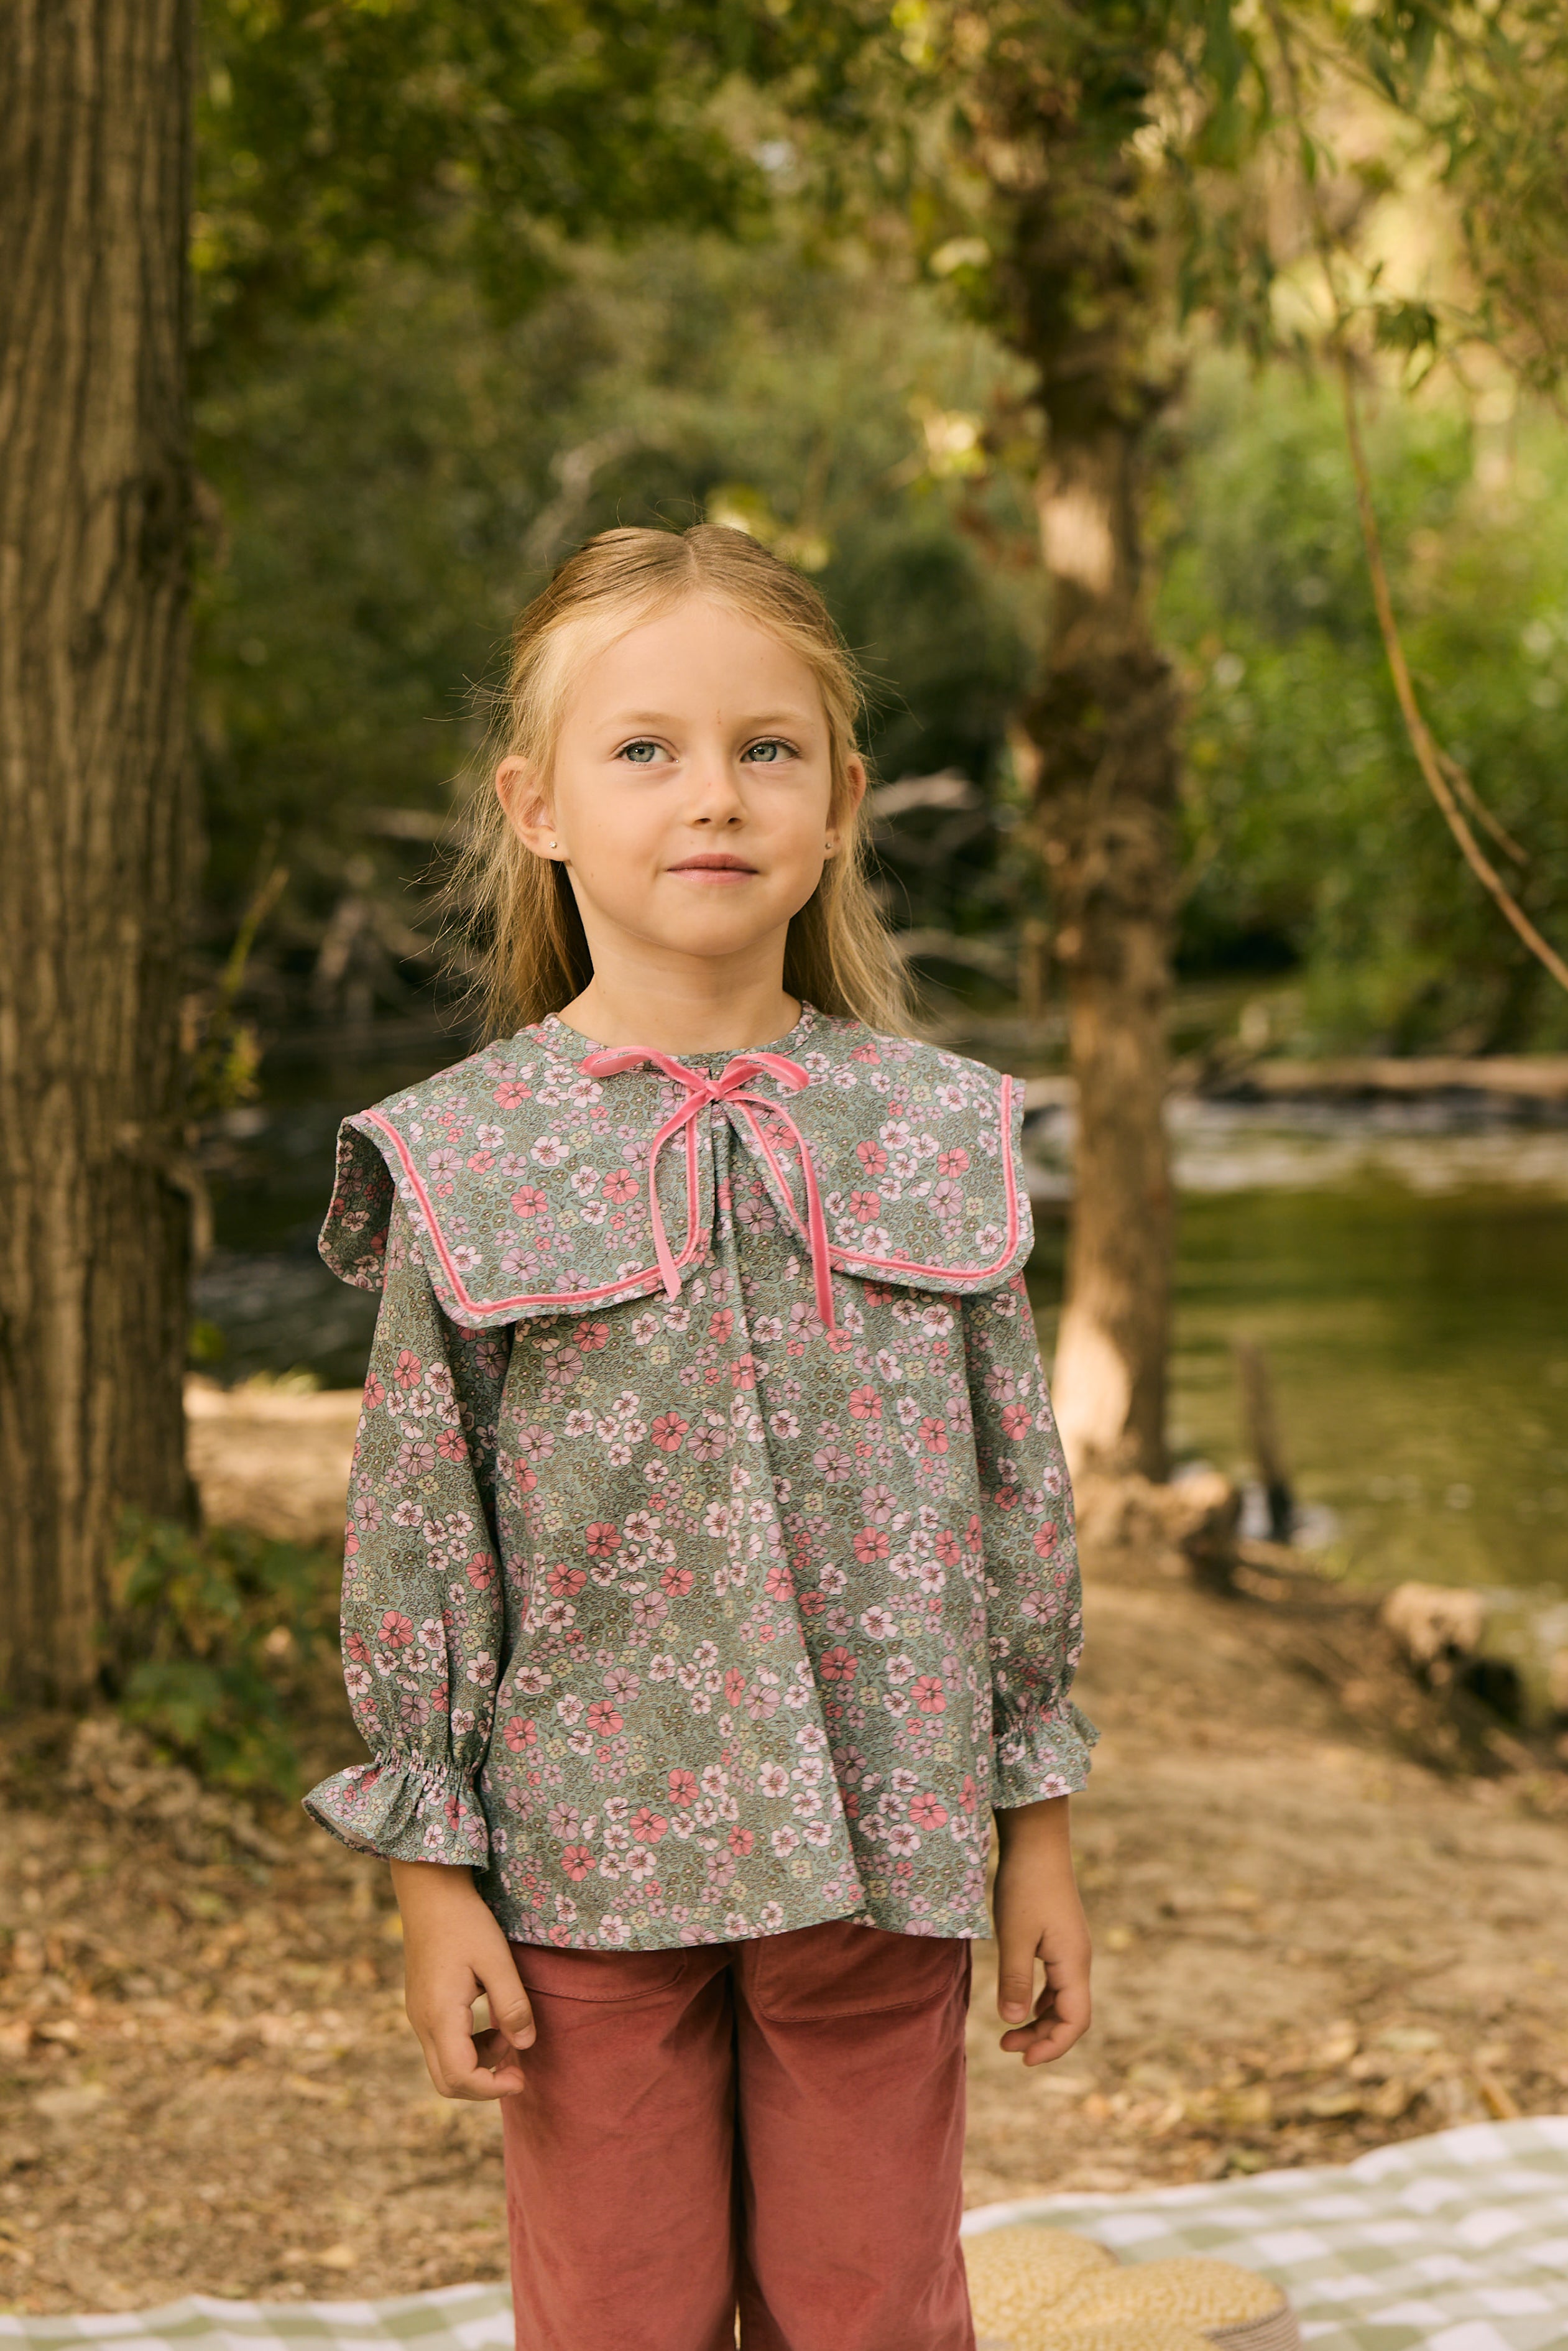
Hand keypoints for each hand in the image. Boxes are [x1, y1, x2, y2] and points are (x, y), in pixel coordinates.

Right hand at [389, 1859, 534, 2098]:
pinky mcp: (422, 2006)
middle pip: (447, 2082)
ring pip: (444, 2066)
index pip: (460, 2078)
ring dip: (479, 2064)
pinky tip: (492, 2024)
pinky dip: (469, 2048)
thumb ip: (512, 2005)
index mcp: (440, 2015)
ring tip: (509, 2036)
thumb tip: (525, 2046)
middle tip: (518, 2067)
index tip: (522, 2076)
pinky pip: (443, 2045)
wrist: (430, 1893)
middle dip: (484, 2084)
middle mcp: (422, 2023)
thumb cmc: (465, 1922)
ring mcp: (418, 2016)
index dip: (492, 2088)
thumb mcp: (496, 1960)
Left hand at [991, 1794, 1091, 2066]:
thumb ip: (1014, 1980)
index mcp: (1073, 1963)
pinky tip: (1023, 2005)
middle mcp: (1078, 1960)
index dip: (1053, 2046)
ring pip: (1063, 1999)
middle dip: (1043, 2038)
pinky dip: (1041, 2001)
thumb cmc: (1025, 1885)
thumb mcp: (1014, 1935)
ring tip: (1009, 2034)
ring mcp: (1071, 1948)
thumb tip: (1014, 2023)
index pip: (1075, 2021)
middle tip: (1006, 2047)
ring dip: (1040, 2021)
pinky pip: (1057, 1982)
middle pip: (1071, 2015)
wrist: (1037, 1842)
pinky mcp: (1060, 1938)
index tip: (1023, 2059)